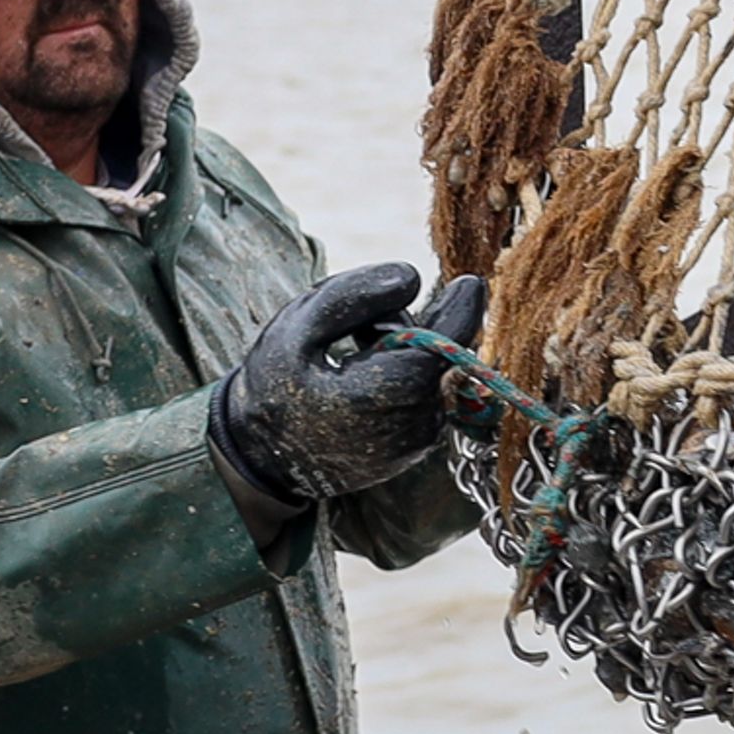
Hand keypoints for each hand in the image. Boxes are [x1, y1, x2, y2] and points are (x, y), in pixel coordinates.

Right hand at [212, 265, 486, 503]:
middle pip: (438, 355)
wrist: (262, 457)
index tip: (471, 282)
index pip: (442, 347)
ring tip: (352, 360)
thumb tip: (413, 275)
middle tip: (360, 330)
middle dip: (410, 328)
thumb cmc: (275, 386)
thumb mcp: (296, 329)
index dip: (460, 311)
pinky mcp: (415, 449)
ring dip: (405, 354)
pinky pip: (426, 398)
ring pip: (434, 376)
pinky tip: (362, 381)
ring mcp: (416, 443)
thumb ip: (351, 296)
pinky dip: (405, 377)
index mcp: (380, 396)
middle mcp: (410, 427)